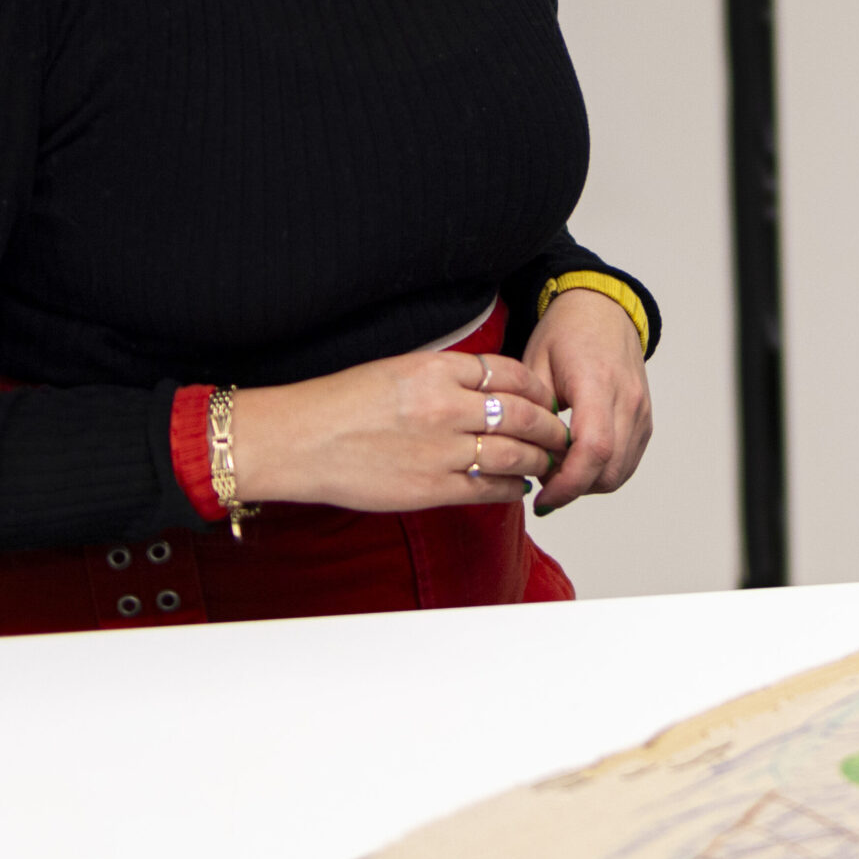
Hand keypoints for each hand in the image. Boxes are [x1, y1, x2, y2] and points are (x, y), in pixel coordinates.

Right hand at [229, 346, 564, 511]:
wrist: (298, 441)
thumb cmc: (340, 405)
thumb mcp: (398, 369)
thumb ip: (446, 377)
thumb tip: (490, 389)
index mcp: (436, 371)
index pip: (509, 374)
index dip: (536, 389)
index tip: (545, 398)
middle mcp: (445, 408)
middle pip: (523, 415)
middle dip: (550, 426)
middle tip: (559, 433)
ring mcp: (440, 450)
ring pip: (515, 454)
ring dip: (538, 459)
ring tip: (544, 461)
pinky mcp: (432, 489)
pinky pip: (490, 488)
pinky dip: (512, 487)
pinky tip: (518, 485)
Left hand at [522, 287, 651, 514]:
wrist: (603, 309)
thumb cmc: (566, 332)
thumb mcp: (534, 365)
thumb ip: (532, 414)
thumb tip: (530, 460)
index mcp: (597, 382)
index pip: (593, 449)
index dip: (568, 483)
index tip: (544, 498)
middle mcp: (627, 399)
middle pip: (610, 469)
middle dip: (575, 489)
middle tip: (545, 484)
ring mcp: (641, 410)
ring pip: (621, 471)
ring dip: (589, 483)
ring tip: (560, 472)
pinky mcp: (645, 418)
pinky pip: (628, 460)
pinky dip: (604, 472)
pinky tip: (579, 462)